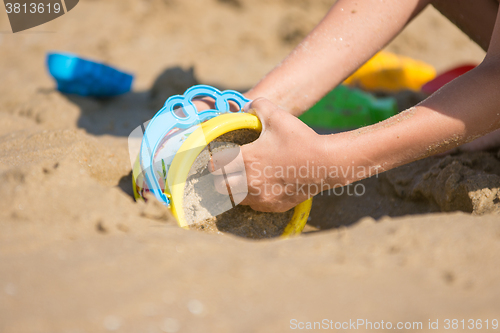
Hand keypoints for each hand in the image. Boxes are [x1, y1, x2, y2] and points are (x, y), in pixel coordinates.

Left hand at [210, 98, 326, 211]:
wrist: (326, 164)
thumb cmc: (300, 139)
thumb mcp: (277, 116)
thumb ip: (258, 105)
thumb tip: (246, 105)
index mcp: (246, 160)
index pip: (216, 166)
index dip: (214, 161)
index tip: (218, 158)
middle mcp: (250, 182)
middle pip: (221, 186)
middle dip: (221, 178)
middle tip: (227, 171)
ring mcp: (262, 197)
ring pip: (236, 198)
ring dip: (236, 189)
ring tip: (243, 179)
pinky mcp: (273, 206)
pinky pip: (255, 205)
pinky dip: (253, 198)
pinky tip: (260, 187)